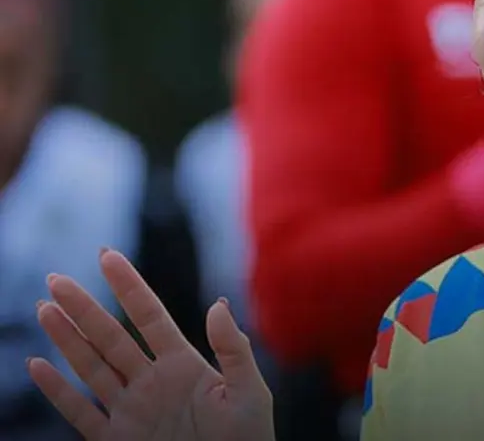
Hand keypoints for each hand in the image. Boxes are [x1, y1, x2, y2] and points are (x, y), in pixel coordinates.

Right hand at [27, 248, 273, 440]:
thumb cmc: (248, 439)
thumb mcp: (249, 392)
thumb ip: (234, 349)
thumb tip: (217, 305)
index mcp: (183, 365)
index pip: (150, 317)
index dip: (129, 287)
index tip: (107, 255)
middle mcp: (151, 382)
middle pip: (111, 338)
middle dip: (84, 308)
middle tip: (57, 278)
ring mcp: (131, 410)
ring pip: (92, 368)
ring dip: (67, 339)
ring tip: (46, 308)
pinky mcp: (117, 440)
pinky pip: (81, 413)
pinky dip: (58, 391)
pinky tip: (39, 365)